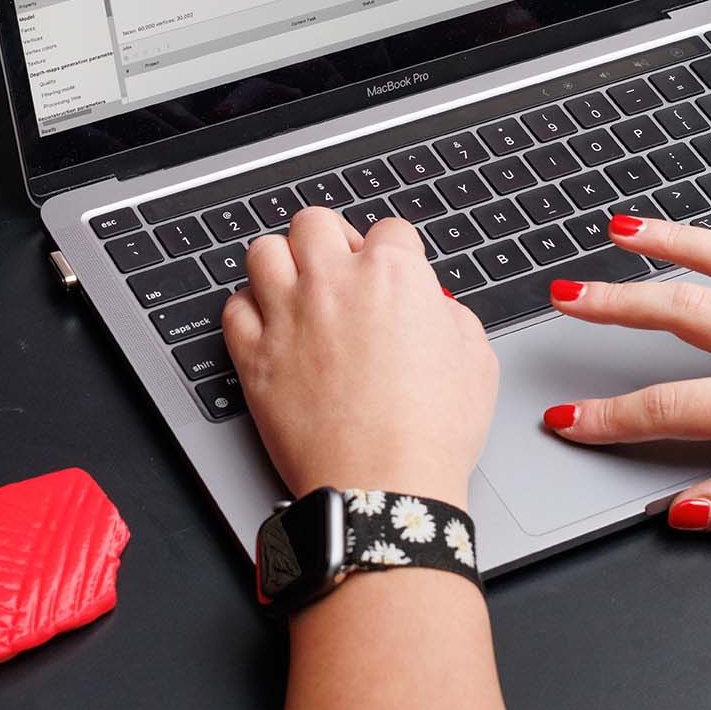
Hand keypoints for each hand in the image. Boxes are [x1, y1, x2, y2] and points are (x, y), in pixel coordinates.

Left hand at [224, 207, 496, 506]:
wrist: (384, 487)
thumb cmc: (432, 433)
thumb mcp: (476, 362)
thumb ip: (453, 318)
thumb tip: (436, 310)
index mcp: (392, 275)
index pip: (389, 229)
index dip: (395, 252)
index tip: (393, 272)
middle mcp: (333, 283)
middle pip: (314, 222)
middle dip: (330, 239)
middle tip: (340, 269)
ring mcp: (288, 316)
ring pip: (264, 251)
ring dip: (282, 263)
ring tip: (297, 289)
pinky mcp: (254, 356)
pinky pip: (234, 309)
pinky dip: (249, 311)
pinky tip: (269, 327)